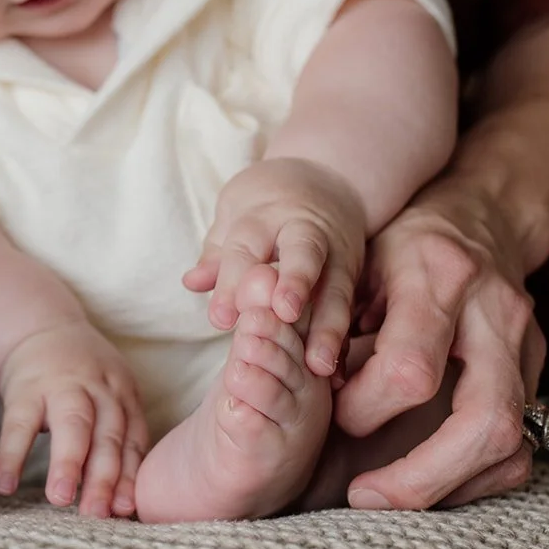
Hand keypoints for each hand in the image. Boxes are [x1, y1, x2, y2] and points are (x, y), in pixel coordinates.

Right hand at [0, 321, 147, 518]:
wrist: (42, 330)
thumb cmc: (83, 383)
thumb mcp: (110, 400)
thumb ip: (117, 444)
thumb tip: (121, 508)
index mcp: (123, 396)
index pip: (131, 440)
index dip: (130, 477)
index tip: (125, 512)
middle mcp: (98, 389)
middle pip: (107, 434)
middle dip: (104, 476)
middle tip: (96, 513)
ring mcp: (61, 385)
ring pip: (71, 424)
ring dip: (68, 462)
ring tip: (59, 499)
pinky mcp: (25, 388)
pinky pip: (18, 423)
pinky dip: (12, 455)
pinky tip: (5, 485)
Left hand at [183, 157, 366, 377]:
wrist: (329, 177)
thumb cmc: (268, 204)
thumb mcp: (236, 217)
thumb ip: (218, 255)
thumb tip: (192, 282)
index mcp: (267, 214)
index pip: (247, 247)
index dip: (234, 282)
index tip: (221, 319)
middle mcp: (307, 229)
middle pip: (303, 253)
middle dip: (295, 281)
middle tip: (285, 314)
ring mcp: (338, 250)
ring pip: (336, 287)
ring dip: (328, 326)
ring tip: (318, 365)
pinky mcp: (356, 272)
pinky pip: (352, 307)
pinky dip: (345, 338)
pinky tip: (338, 371)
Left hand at [336, 173, 546, 508]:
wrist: (482, 213)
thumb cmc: (400, 241)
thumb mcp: (355, 256)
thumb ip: (333, 314)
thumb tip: (320, 385)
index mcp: (441, 277)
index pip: (411, 371)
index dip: (364, 407)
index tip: (333, 411)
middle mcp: (496, 315)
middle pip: (483, 421)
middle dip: (422, 475)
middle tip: (363, 497)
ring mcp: (528, 348)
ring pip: (510, 444)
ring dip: (450, 487)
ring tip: (392, 497)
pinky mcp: (538, 373)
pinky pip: (519, 445)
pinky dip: (474, 476)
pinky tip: (429, 480)